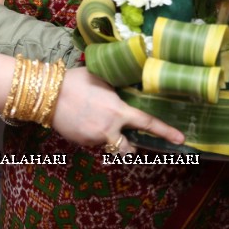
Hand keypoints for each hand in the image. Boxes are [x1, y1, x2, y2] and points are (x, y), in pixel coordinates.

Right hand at [50, 67, 183, 153]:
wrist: (48, 94)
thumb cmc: (76, 81)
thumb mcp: (101, 80)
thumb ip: (116, 90)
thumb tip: (126, 89)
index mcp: (118, 111)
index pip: (147, 123)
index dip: (165, 131)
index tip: (181, 139)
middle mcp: (110, 129)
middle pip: (129, 148)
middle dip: (131, 146)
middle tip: (128, 139)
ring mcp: (95, 138)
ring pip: (109, 145)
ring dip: (109, 139)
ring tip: (97, 125)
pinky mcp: (81, 143)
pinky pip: (92, 142)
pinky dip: (91, 135)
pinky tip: (81, 121)